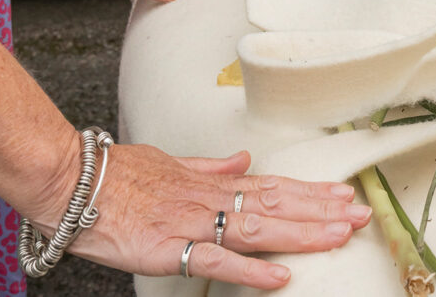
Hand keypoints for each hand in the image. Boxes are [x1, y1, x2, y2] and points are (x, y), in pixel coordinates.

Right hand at [41, 146, 370, 288]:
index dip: (309, 191)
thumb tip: (243, 159)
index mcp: (211, 181)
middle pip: (275, 204)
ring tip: (339, 234)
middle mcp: (210, 198)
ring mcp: (192, 221)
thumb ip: (211, 165)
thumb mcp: (172, 161)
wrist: (75, 180)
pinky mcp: (168, 246)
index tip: (341, 193)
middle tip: (360, 211)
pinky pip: (215, 260)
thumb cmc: (120, 172)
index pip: (271, 186)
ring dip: (301, 232)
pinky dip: (250, 269)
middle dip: (320, 209)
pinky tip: (281, 277)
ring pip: (257, 227)